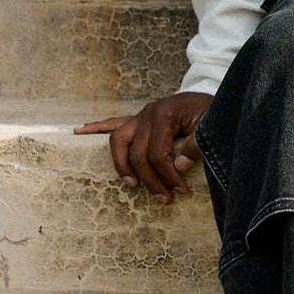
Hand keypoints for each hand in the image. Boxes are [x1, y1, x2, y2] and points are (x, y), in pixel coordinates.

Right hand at [75, 92, 213, 202]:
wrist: (214, 97)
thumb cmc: (211, 111)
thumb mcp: (210, 126)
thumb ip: (196, 145)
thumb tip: (179, 167)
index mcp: (164, 114)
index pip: (157, 153)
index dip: (167, 175)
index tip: (179, 190)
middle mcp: (147, 114)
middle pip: (137, 152)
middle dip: (149, 179)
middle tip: (163, 197)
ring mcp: (141, 115)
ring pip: (118, 140)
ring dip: (122, 164)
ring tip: (131, 183)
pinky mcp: (139, 117)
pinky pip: (114, 123)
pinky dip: (97, 127)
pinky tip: (80, 131)